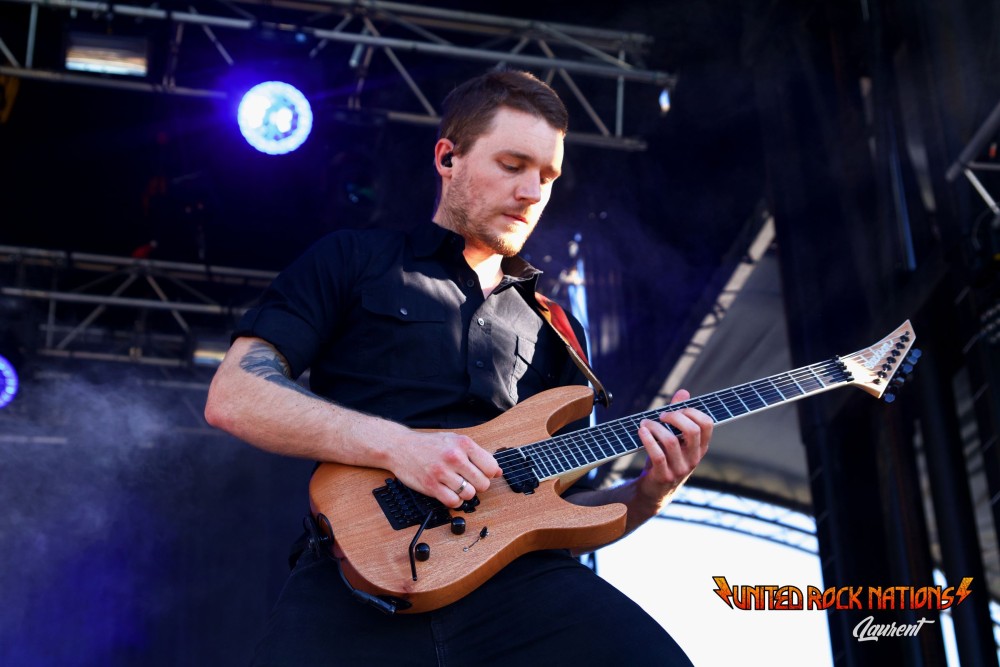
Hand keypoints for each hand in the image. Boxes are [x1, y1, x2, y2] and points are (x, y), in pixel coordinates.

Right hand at [389, 431, 501, 507]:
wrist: (400, 447)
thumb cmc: (429, 445)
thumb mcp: (455, 441)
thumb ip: (477, 455)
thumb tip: (498, 472)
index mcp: (463, 444)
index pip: (491, 467)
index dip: (489, 473)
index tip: (482, 473)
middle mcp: (454, 457)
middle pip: (483, 483)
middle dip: (478, 485)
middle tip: (468, 481)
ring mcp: (442, 472)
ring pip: (469, 494)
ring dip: (465, 493)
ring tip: (457, 486)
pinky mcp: (431, 486)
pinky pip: (453, 502)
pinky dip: (454, 501)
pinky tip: (449, 492)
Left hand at [634, 389, 712, 505]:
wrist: (654, 492)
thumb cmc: (665, 460)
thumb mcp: (674, 439)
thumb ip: (679, 416)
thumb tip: (683, 392)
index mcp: (700, 448)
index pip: (707, 424)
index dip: (692, 411)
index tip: (676, 409)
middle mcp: (694, 458)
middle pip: (692, 430)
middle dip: (674, 417)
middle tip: (661, 416)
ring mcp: (680, 469)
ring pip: (671, 441)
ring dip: (655, 427)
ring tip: (645, 423)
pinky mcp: (664, 476)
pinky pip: (657, 455)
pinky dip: (648, 440)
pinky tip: (641, 432)